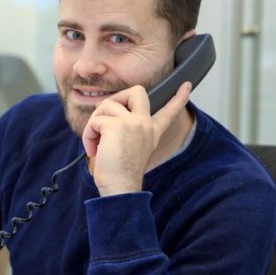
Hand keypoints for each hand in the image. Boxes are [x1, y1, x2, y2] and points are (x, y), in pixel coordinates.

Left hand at [82, 82, 191, 196]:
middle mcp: (145, 125)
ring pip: (107, 105)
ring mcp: (133, 123)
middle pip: (137, 91)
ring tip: (95, 142)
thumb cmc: (118, 174)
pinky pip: (95, 120)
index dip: (178, 98)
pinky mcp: (117, 126)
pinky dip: (88, 134)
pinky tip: (93, 149)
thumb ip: (124, 129)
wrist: (120, 189)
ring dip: (94, 123)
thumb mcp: (127, 147)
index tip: (187, 85)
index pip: (168, 111)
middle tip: (106, 118)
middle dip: (117, 97)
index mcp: (151, 132)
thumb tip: (104, 115)